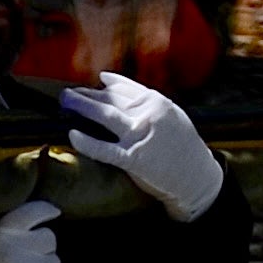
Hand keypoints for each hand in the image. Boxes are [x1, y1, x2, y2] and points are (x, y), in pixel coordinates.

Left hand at [60, 72, 225, 221]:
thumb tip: (117, 89)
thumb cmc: (184, 147)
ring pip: (104, 115)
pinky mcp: (133, 158)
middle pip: (110, 99)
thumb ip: (148, 103)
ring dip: (82, 107)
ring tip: (65, 102)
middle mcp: (148, 114)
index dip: (104, 86)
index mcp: (157, 102)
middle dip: (86, 95)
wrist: (197, 177)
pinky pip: (104, 148)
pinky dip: (87, 142)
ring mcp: (140, 135)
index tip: (91, 85)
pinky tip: (73, 135)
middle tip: (68, 94)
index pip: (124, 88)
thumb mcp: (172, 116)